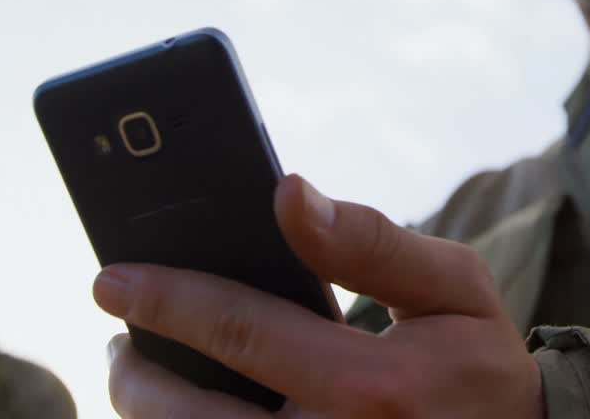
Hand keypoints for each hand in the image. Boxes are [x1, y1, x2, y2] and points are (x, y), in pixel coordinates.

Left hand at [93, 174, 543, 417]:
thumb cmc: (478, 362)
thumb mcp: (453, 286)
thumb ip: (371, 240)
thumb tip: (288, 193)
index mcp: (373, 389)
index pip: (240, 332)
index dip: (166, 298)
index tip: (111, 277)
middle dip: (133, 376)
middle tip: (115, 340)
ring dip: (149, 416)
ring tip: (141, 376)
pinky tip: (191, 411)